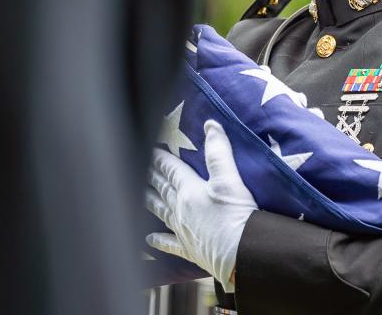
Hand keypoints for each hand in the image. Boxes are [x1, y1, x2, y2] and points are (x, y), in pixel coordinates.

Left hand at [146, 120, 256, 292]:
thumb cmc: (236, 216)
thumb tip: (210, 126)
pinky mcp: (190, 249)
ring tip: (140, 195)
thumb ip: (218, 152)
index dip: (161, 159)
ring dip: (151, 202)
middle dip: (152, 177)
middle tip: (141, 168)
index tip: (151, 150)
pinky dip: (158, 241)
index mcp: (190, 190)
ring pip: (162, 213)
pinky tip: (149, 239)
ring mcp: (183, 231)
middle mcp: (181, 210)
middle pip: (163, 189)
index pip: (171, 170)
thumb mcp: (229, 179)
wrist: (241, 254)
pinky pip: (169, 244)